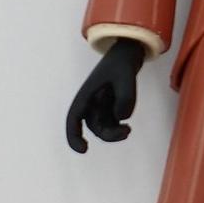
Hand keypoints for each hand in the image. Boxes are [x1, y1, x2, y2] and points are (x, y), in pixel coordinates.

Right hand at [66, 38, 145, 152]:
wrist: (130, 53)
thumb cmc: (122, 62)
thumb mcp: (126, 76)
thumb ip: (126, 97)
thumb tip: (122, 117)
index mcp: (86, 94)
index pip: (74, 119)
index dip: (74, 136)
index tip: (83, 150)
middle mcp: (91, 103)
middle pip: (94, 127)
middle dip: (108, 135)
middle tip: (126, 132)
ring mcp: (102, 106)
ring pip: (104, 128)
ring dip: (114, 133)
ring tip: (128, 130)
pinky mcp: (112, 107)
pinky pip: (114, 123)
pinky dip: (119, 126)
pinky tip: (127, 125)